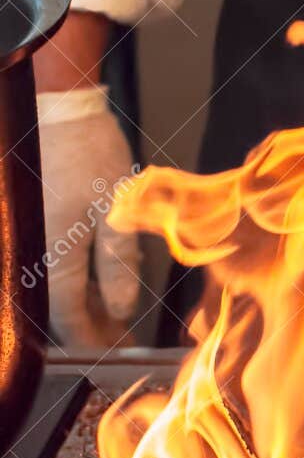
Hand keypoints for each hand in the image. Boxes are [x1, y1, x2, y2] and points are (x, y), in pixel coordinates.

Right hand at [37, 87, 141, 347]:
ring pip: (53, 286)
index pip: (68, 318)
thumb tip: (120, 309)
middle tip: (119, 332)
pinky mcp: (32, 225)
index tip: (116, 348)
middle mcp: (30, 253)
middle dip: (89, 323)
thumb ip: (118, 264)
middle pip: (57, 306)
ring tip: (113, 308)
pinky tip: (96, 277)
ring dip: (82, 301)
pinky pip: (51, 263)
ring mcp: (27, 240)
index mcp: (50, 256)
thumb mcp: (116, 212)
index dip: (93, 338)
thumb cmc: (89, 154)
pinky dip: (73, 276)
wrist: (59, 110)